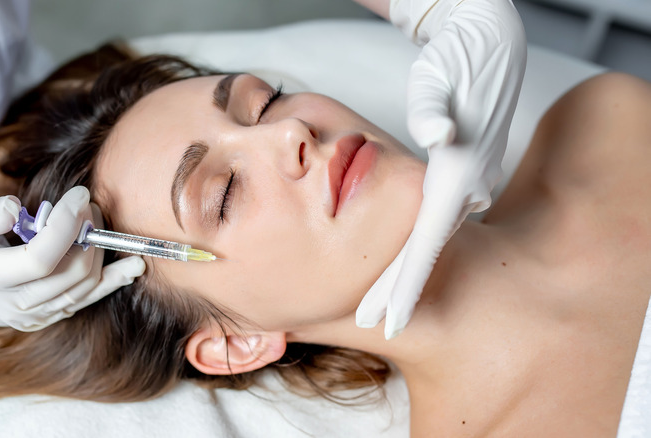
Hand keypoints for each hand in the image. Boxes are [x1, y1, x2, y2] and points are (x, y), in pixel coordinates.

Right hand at [0, 186, 144, 330]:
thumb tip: (16, 208)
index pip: (40, 257)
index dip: (67, 225)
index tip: (80, 194)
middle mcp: (14, 303)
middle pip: (70, 273)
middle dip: (87, 232)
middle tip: (87, 204)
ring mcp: (34, 315)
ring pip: (84, 287)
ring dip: (100, 250)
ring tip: (95, 221)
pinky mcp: (48, 317)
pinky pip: (87, 300)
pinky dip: (112, 281)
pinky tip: (133, 266)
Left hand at [355, 0, 526, 337]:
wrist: (490, 41)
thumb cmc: (458, 60)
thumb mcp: (437, 83)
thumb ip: (431, 113)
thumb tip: (437, 136)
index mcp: (456, 173)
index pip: (425, 243)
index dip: (404, 286)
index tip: (387, 321)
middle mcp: (467, 185)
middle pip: (425, 249)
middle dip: (397, 288)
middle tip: (371, 324)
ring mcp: (473, 181)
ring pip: (431, 234)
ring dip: (403, 264)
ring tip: (377, 295)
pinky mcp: (468, 172)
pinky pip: (438, 215)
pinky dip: (415, 235)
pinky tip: (397, 247)